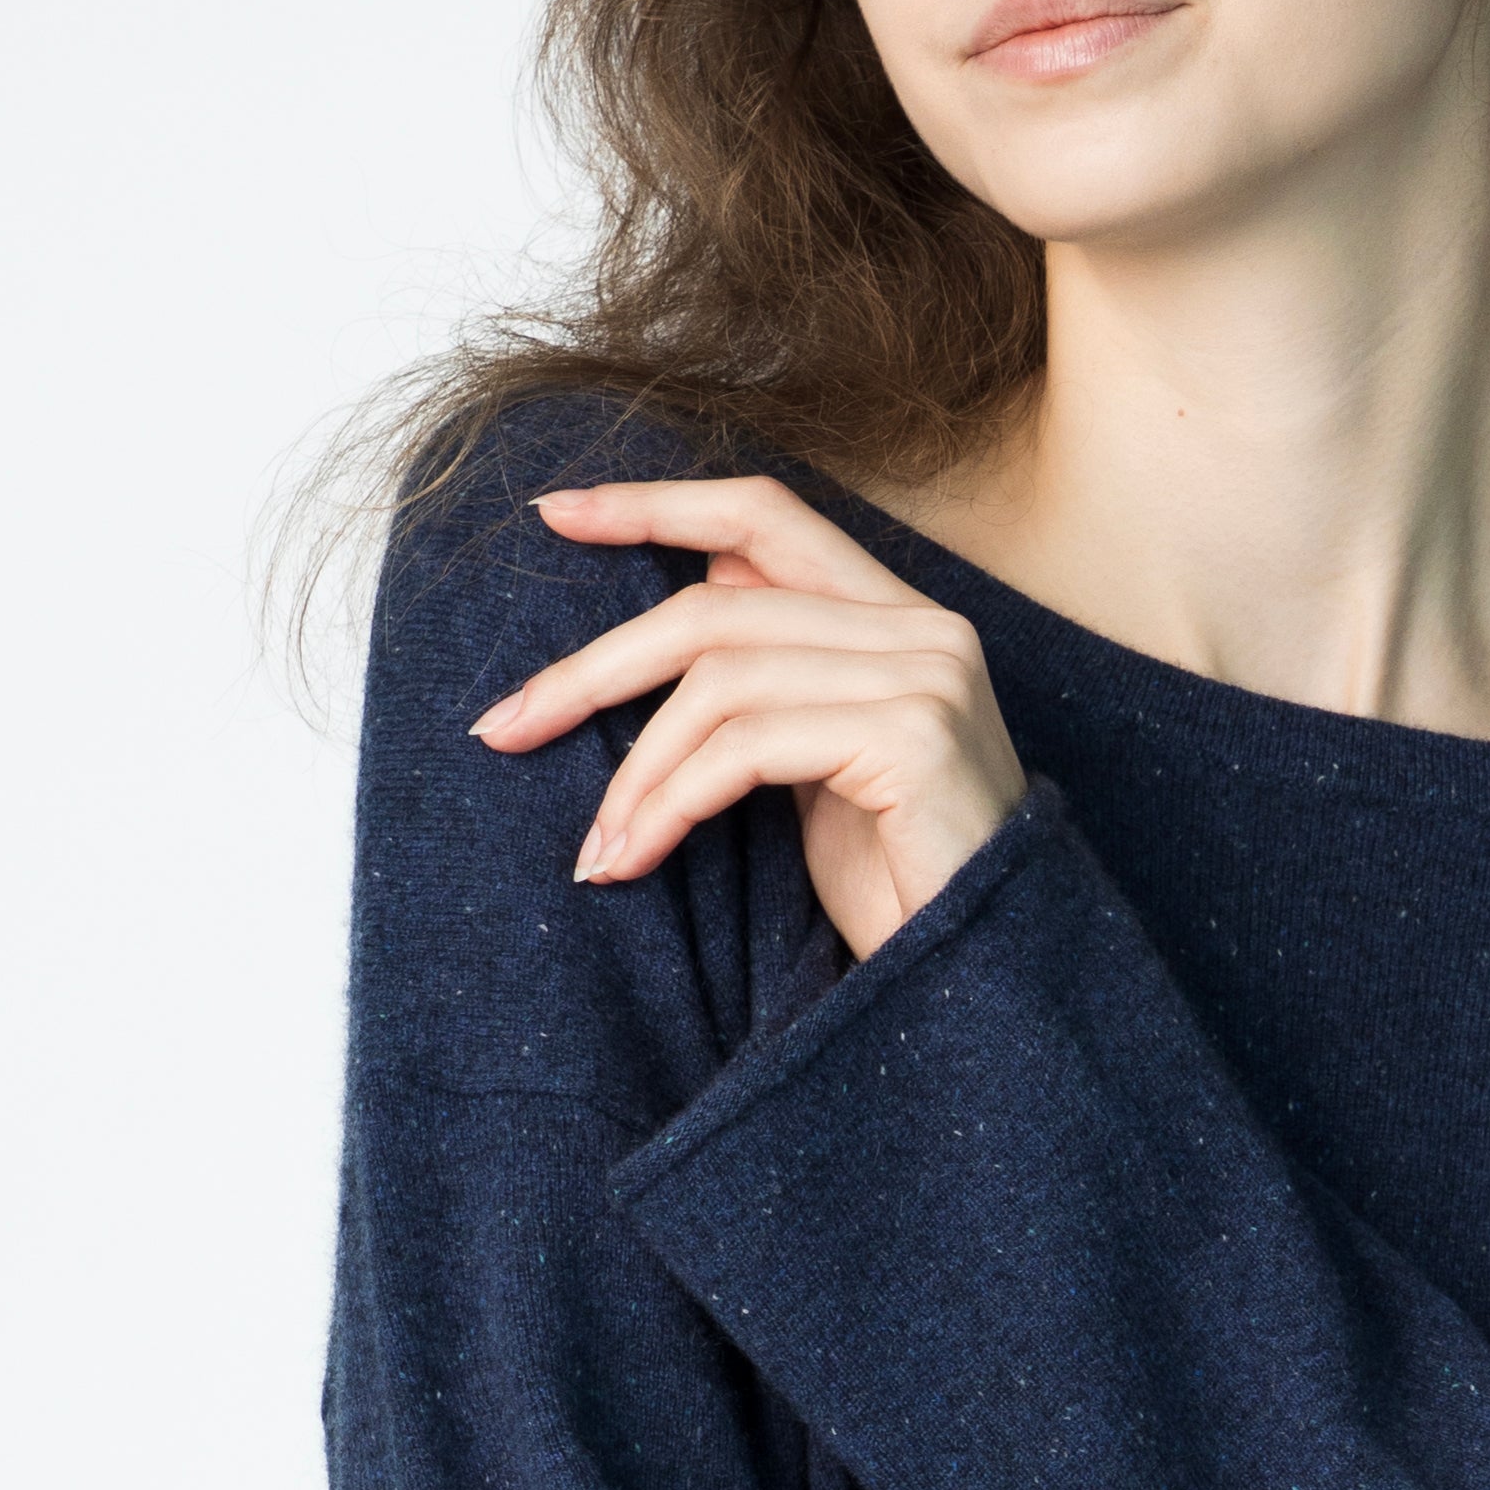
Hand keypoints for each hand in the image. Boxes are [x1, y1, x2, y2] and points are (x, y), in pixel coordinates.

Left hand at [469, 474, 1027, 960]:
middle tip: (502, 727)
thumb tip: (677, 613)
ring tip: (600, 849)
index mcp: (902, 619)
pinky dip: (670, 801)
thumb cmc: (901, 888)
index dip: (656, 505)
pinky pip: (747, 745)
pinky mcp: (915, 738)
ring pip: (718, 679)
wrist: (987, 985)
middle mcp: (925, 630)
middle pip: (714, 604)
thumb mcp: (817, 769)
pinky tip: (636, 858)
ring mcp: (927, 678)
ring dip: (633, 774)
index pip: (767, 517)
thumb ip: (769, 685)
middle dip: (592, 671)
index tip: (554, 515)